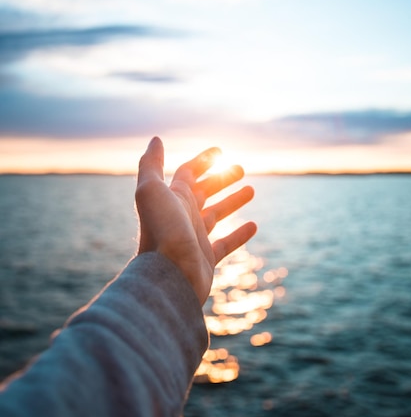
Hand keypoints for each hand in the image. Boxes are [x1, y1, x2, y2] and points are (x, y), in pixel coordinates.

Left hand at [136, 137, 256, 304]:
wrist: (167, 276)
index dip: (203, 161)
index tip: (220, 151)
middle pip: (204, 192)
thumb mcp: (151, 191)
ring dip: (233, 201)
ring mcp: (195, 238)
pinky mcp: (206, 259)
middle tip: (242, 168)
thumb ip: (151, 165)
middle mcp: (183, 216)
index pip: (188, 173)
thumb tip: (155, 139)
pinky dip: (239, 235)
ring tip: (252, 190)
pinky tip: (253, 225)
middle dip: (222, 178)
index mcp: (172, 199)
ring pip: (216, 214)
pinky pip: (226, 244)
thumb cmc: (161, 231)